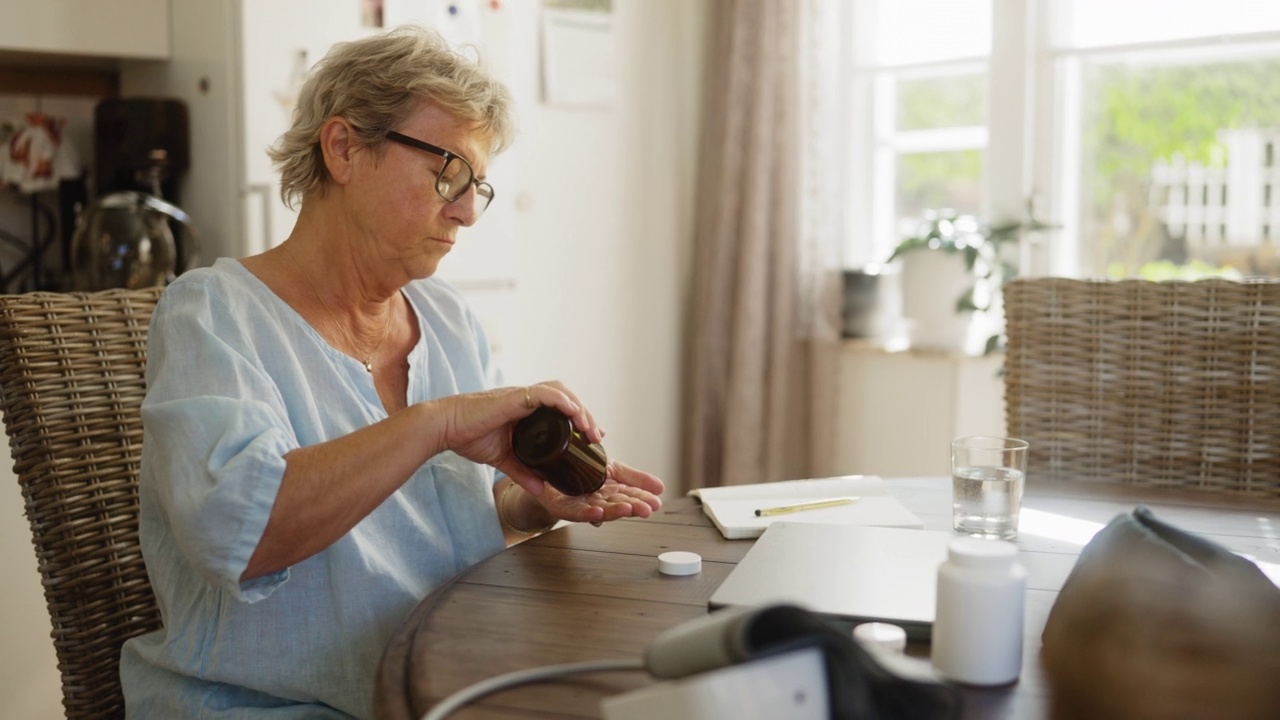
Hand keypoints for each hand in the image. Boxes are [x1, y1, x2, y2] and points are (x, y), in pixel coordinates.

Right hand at [442, 381, 599, 494]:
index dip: (580, 420)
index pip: (562, 408)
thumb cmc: (468, 436)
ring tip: (589, 429)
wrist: (444, 427)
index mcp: (526, 411)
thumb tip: (540, 491)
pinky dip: (562, 402)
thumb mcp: (503, 459)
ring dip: (578, 408)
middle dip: (584, 415)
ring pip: (560, 392)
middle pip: (566, 398)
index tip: (592, 438)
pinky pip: (545, 394)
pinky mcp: (514, 397)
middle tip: (596, 436)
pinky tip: (573, 413)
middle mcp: (527, 400)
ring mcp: (521, 396)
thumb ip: (523, 473)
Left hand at [526, 459, 664, 524]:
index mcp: (610, 491)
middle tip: (647, 509)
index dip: (643, 498)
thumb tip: (661, 486)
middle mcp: (597, 500)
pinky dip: (587, 514)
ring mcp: (580, 505)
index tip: (656, 502)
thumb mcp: (612, 469)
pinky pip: (575, 512)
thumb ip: (634, 477)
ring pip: (600, 511)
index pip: (630, 494)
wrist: (548, 467)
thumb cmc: (579, 468)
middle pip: (617, 504)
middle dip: (633, 507)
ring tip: (628, 509)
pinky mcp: (562, 507)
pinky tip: (597, 513)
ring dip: (614, 511)